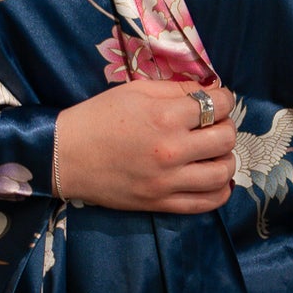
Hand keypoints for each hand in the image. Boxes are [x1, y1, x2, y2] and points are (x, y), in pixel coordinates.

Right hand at [54, 77, 237, 212]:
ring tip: (214, 153)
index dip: (224, 99)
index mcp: (165, 116)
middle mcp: (172, 150)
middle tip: (214, 124)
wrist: (66, 156)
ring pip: (223, 172)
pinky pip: (206, 203)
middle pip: (225, 138)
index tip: (218, 100)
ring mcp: (168, 181)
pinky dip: (220, 191)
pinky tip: (216, 179)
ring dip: (226, 159)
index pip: (218, 105)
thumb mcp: (136, 91)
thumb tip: (207, 91)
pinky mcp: (161, 203)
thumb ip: (175, 90)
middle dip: (226, 126)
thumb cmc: (98, 117)